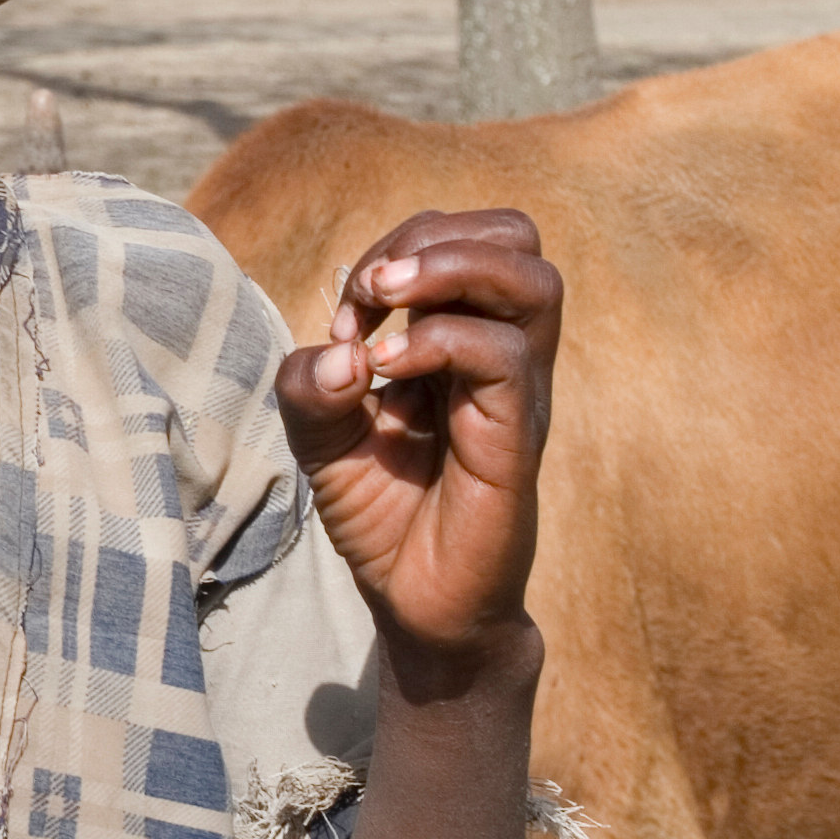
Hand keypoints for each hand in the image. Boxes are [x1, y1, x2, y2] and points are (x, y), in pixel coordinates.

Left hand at [273, 208, 559, 660]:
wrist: (417, 604)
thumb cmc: (382, 513)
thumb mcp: (319, 440)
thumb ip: (307, 386)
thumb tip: (342, 350)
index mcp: (462, 336)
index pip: (461, 238)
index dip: (396, 248)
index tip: (345, 315)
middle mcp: (500, 353)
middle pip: (516, 235)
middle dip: (431, 237)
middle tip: (370, 290)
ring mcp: (516, 393)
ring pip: (532, 280)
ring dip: (448, 268)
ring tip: (383, 306)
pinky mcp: (515, 438)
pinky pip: (505, 357)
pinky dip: (439, 341)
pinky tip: (386, 373)